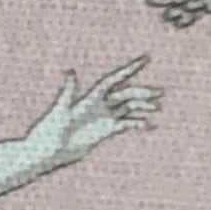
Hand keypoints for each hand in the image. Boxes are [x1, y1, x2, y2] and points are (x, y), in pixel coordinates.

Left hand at [28, 58, 161, 166]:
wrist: (50, 150)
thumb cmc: (51, 129)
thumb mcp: (61, 108)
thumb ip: (69, 90)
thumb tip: (71, 72)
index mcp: (91, 96)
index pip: (114, 79)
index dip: (129, 69)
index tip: (145, 59)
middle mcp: (99, 105)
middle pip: (125, 94)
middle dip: (143, 92)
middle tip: (161, 92)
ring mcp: (103, 118)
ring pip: (128, 108)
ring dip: (143, 106)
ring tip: (157, 107)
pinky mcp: (105, 131)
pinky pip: (125, 125)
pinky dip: (138, 124)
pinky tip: (149, 125)